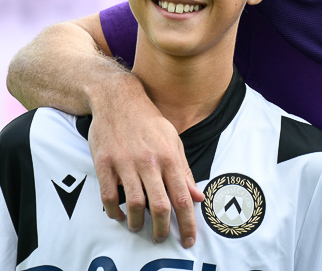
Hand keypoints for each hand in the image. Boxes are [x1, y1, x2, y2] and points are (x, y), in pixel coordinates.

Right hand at [87, 72, 204, 245]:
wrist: (119, 99)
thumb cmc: (149, 122)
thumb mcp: (173, 142)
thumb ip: (185, 172)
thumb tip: (198, 197)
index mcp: (170, 157)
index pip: (183, 197)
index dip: (188, 222)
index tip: (189, 239)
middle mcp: (150, 161)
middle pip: (159, 205)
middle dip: (163, 229)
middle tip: (161, 238)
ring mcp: (125, 163)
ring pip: (133, 204)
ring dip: (137, 222)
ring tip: (139, 227)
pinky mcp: (104, 163)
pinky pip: (108, 195)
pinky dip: (113, 211)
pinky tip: (118, 215)